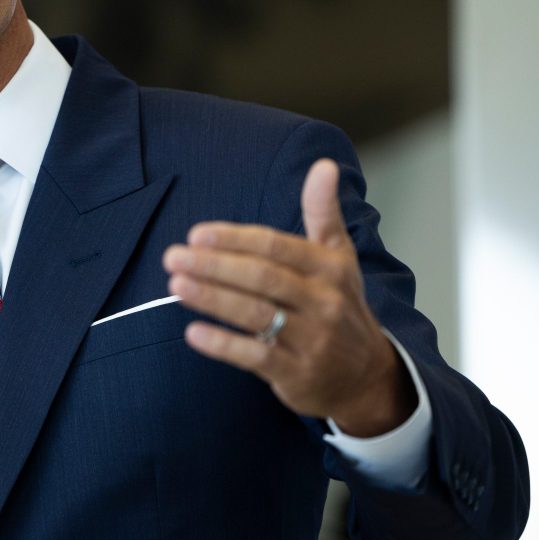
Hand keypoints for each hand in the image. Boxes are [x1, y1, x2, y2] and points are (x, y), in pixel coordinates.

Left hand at [161, 159, 415, 436]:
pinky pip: (256, 356)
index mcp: (329, 267)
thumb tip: (324, 165)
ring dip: (211, 298)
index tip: (196, 234)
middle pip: (262, 277)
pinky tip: (192, 332)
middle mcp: (324, 301)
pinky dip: (223, 345)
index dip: (234, 239)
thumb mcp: (338, 257)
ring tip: (175, 284)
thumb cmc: (339, 305)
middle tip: (173, 256)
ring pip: (256, 314)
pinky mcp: (298, 374)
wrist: (366, 374)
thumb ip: (323, 211)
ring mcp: (312, 339)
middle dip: (213, 265)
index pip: (276, 246)